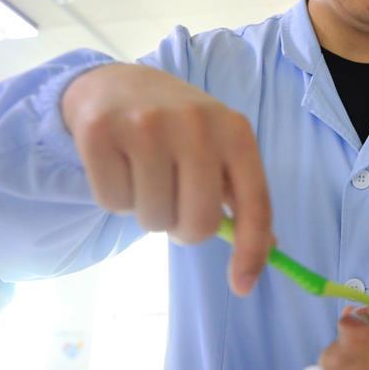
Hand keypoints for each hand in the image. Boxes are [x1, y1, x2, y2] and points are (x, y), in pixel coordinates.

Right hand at [62, 63, 271, 294]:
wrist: (117, 84)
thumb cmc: (179, 126)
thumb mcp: (220, 146)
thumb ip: (241, 194)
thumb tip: (267, 251)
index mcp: (236, 131)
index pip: (256, 202)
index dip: (251, 250)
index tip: (242, 286)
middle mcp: (197, 124)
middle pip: (199, 223)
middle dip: (184, 230)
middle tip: (175, 205)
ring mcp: (147, 125)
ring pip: (153, 219)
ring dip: (148, 212)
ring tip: (146, 176)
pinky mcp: (101, 131)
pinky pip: (112, 203)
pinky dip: (115, 198)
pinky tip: (120, 165)